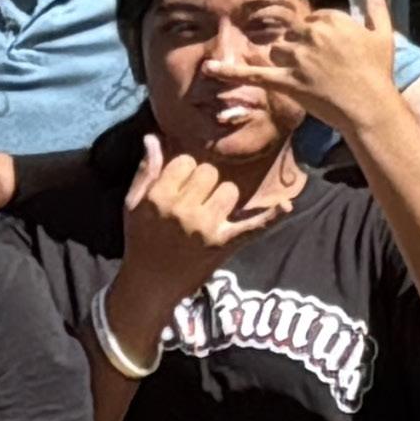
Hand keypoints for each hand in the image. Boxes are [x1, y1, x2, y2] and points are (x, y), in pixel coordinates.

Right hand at [121, 133, 288, 308]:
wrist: (152, 284)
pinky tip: (286, 205)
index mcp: (158, 197)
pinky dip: (270, 217)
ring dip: (221, 198)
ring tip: (206, 215)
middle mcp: (183, 210)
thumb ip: (146, 170)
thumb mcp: (133, 204)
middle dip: (202, 183)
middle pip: (209, 172)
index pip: (185, 162)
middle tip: (192, 202)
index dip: (183, 171)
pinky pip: (252, 225)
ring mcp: (206, 228)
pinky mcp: (224, 244)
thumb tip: (153, 136)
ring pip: (229, 190)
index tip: (178, 186)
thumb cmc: (140, 240)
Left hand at [204, 0, 398, 135]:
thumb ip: (377, 3)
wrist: (371, 107)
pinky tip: (210, 68)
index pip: (313, 20)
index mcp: (331, 19)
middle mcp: (311, 34)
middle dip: (303, 49)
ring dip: (288, 62)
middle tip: (324, 70)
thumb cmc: (378, 72)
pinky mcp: (287, 81)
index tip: (334, 54)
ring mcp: (298, 58)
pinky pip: (254, 74)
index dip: (321, 38)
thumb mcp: (382, 33)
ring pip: (278, 52)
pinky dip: (230, 72)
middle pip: (293, 34)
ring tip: (312, 79)